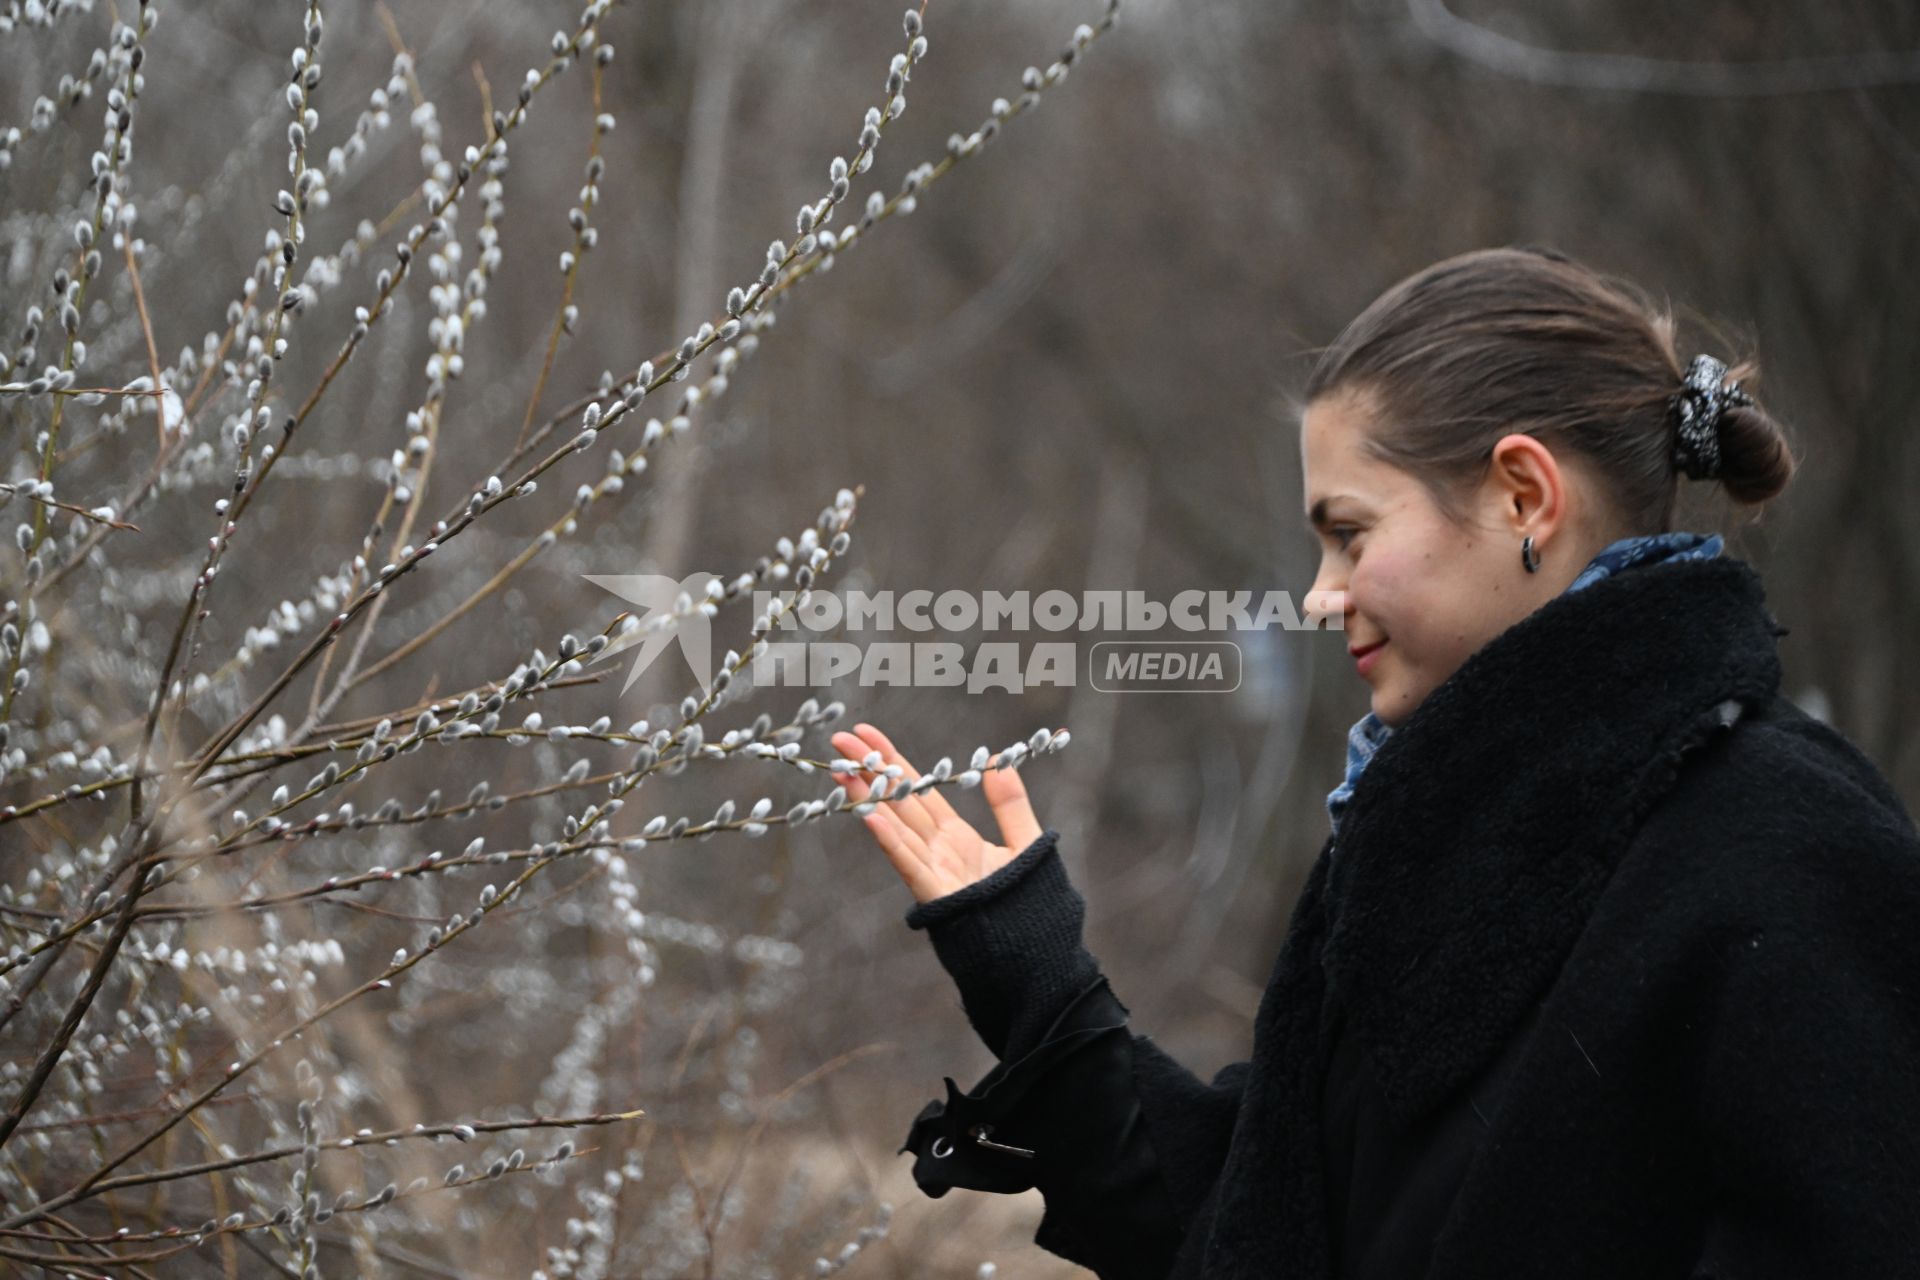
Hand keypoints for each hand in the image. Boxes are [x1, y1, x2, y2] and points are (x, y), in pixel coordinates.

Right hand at [831, 722, 1056, 904]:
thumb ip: (1010, 804)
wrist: (1034, 952)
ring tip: (842, 770)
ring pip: (895, 829)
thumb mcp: (1024, 842)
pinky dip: (890, 842)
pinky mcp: (937, 896)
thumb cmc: (1028, 903)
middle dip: (868, 771)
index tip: (867, 734)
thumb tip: (1000, 762)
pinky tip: (870, 816)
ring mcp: (933, 871)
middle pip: (897, 802)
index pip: (917, 789)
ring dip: (868, 799)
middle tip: (839, 741)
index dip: (892, 760)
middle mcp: (936, 850)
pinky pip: (910, 865)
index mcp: (954, 835)